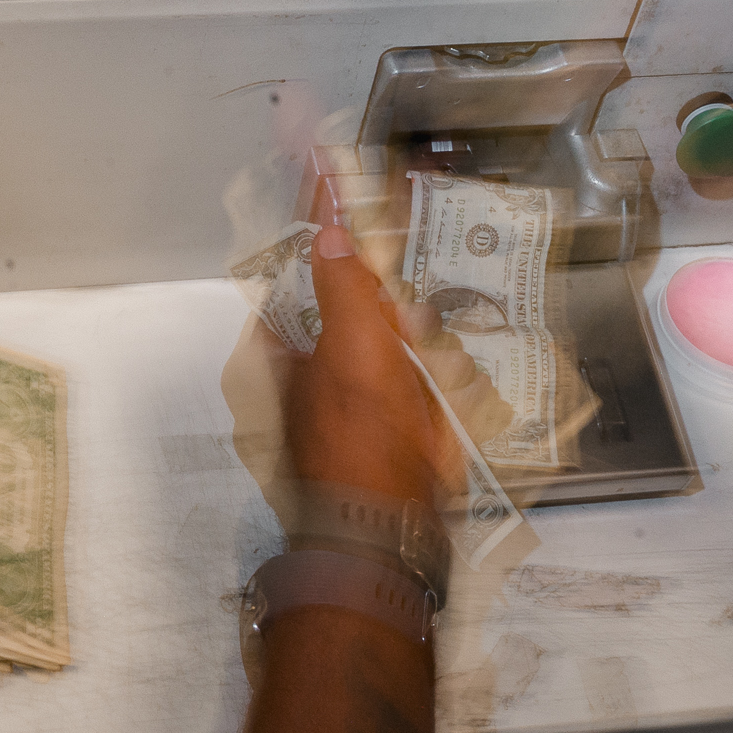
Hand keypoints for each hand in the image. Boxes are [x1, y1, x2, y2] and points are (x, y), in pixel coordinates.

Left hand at [277, 227, 455, 512]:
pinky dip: (441, 386)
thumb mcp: (356, 352)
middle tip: (413, 317)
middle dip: (397, 311)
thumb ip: (344, 287)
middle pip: (355, 312)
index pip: (297, 273)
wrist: (387, 538)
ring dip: (427, 352)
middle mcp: (306, 380)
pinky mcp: (387, 435)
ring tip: (441, 371)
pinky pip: (419, 388)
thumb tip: (330, 231)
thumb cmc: (364, 444)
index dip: (326, 236)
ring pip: (395, 348)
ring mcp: (349, 410)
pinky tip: (455, 394)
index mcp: (277, 357)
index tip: (350, 194)